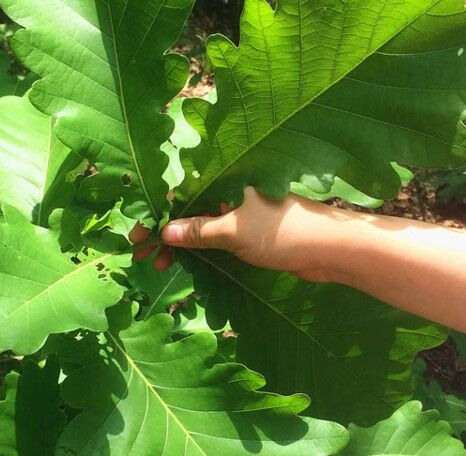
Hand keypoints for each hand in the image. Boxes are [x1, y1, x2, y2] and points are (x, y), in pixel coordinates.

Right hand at [131, 187, 359, 282]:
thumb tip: (163, 231)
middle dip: (162, 231)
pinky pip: (214, 238)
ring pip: (199, 225)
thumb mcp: (233, 231)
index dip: (155, 214)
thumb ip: (197, 231)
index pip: (180, 193)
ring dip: (178, 243)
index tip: (135, 235)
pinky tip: (183, 262)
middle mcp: (231, 192)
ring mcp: (240, 213)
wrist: (330, 250)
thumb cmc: (283, 232)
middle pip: (186, 209)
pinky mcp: (249, 233)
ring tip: (159, 264)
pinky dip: (198, 249)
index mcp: (227, 180)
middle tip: (140, 255)